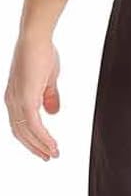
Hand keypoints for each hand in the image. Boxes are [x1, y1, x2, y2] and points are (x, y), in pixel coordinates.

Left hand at [4, 33, 60, 159]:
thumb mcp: (48, 80)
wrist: (36, 38)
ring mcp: (16, 101)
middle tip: (48, 157)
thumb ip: (49, 97)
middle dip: (35, 147)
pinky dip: (43, 138)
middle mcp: (11, 101)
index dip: (32, 138)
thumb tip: (53, 113)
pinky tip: (52, 145)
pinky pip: (34, 125)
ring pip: (26, 132)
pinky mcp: (25, 99)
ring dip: (40, 146)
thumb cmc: (42, 52)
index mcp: (14, 96)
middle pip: (20, 133)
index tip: (44, 148)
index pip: (19, 125)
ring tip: (53, 154)